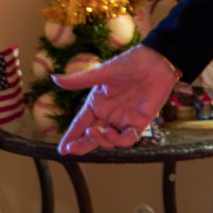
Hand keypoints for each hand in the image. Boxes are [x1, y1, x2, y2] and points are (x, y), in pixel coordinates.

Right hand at [54, 46, 179, 153]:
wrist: (157, 62)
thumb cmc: (130, 63)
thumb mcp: (102, 72)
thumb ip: (80, 80)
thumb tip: (54, 79)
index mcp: (97, 103)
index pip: (80, 123)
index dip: (71, 136)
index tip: (62, 150)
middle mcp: (109, 113)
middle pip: (93, 135)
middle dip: (83, 144)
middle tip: (73, 149)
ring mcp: (124, 119)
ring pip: (110, 140)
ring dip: (102, 141)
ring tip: (98, 132)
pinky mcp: (140, 122)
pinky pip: (129, 138)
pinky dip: (122, 140)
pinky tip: (117, 134)